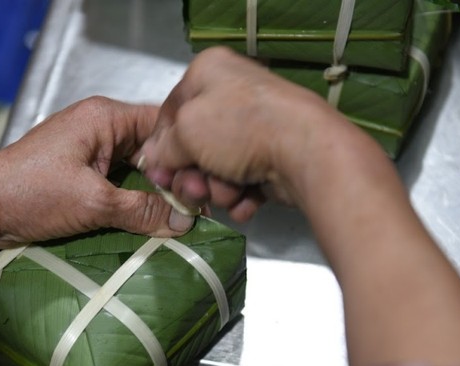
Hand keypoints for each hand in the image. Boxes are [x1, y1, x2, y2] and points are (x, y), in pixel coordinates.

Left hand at [0, 96, 195, 249]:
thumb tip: (183, 222)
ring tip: (180, 217)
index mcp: (105, 118)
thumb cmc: (30, 193)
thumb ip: (142, 211)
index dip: (185, 152)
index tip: (205, 183)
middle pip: (151, 149)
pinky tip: (151, 222)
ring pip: (135, 169)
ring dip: (153, 193)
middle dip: (172, 177)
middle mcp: (99, 128)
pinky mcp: (79, 175)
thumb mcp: (94, 202)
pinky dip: (133, 202)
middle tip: (197, 206)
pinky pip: (117, 184)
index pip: (162, 124)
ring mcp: (88, 152)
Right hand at [139, 47, 351, 221]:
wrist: (306, 152)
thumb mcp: (186, 132)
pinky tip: (247, 199)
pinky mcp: (272, 156)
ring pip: (217, 168)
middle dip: (191, 175)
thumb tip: (153, 159)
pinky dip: (241, 194)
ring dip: (217, 188)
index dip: (161, 146)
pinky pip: (243, 180)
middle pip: (193, 145)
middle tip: (194, 190)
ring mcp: (254, 127)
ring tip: (230, 191)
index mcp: (209, 72)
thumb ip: (163, 148)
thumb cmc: (241, 129)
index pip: (170, 112)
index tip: (158, 173)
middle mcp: (232, 95)